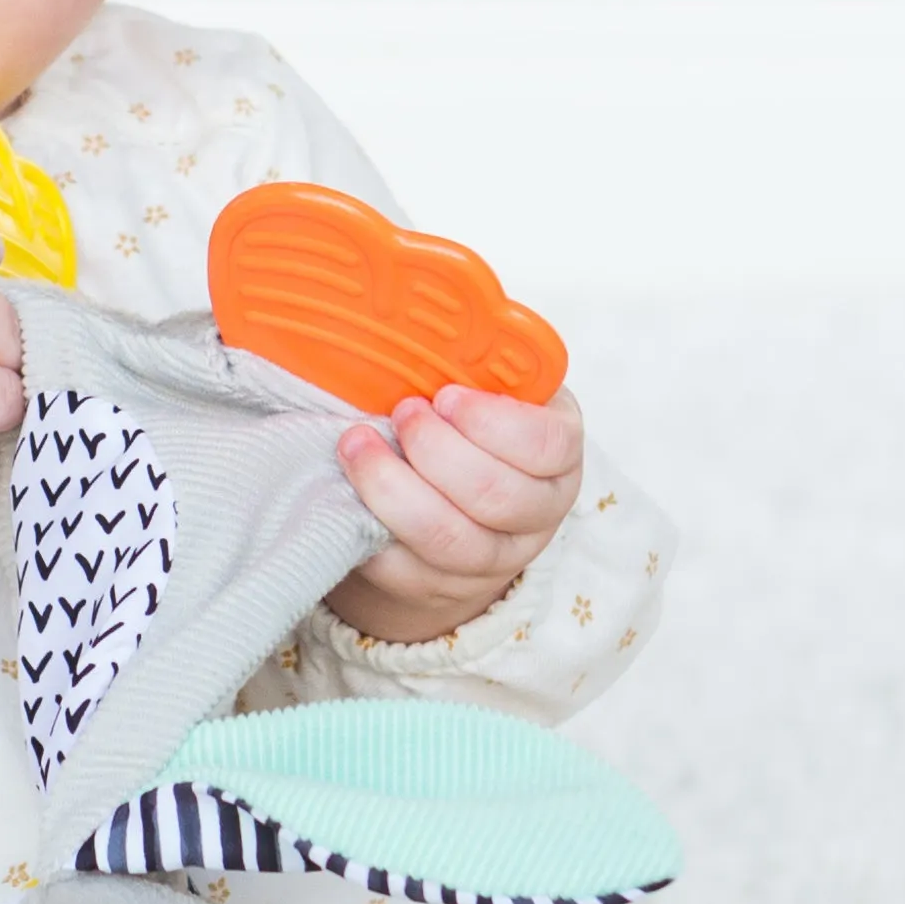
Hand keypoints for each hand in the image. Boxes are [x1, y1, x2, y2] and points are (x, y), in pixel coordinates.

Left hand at [322, 385, 584, 645]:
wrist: (453, 504)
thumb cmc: (469, 428)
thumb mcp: (489, 389)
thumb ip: (472, 364)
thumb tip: (420, 315)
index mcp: (559, 455)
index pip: (549, 446)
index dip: (494, 423)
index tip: (446, 396)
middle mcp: (537, 514)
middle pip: (496, 496)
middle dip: (437, 451)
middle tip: (401, 413)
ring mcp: (493, 560)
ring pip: (449, 539)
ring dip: (392, 489)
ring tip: (357, 444)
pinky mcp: (440, 588)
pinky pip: (404, 569)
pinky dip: (371, 528)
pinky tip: (345, 492)